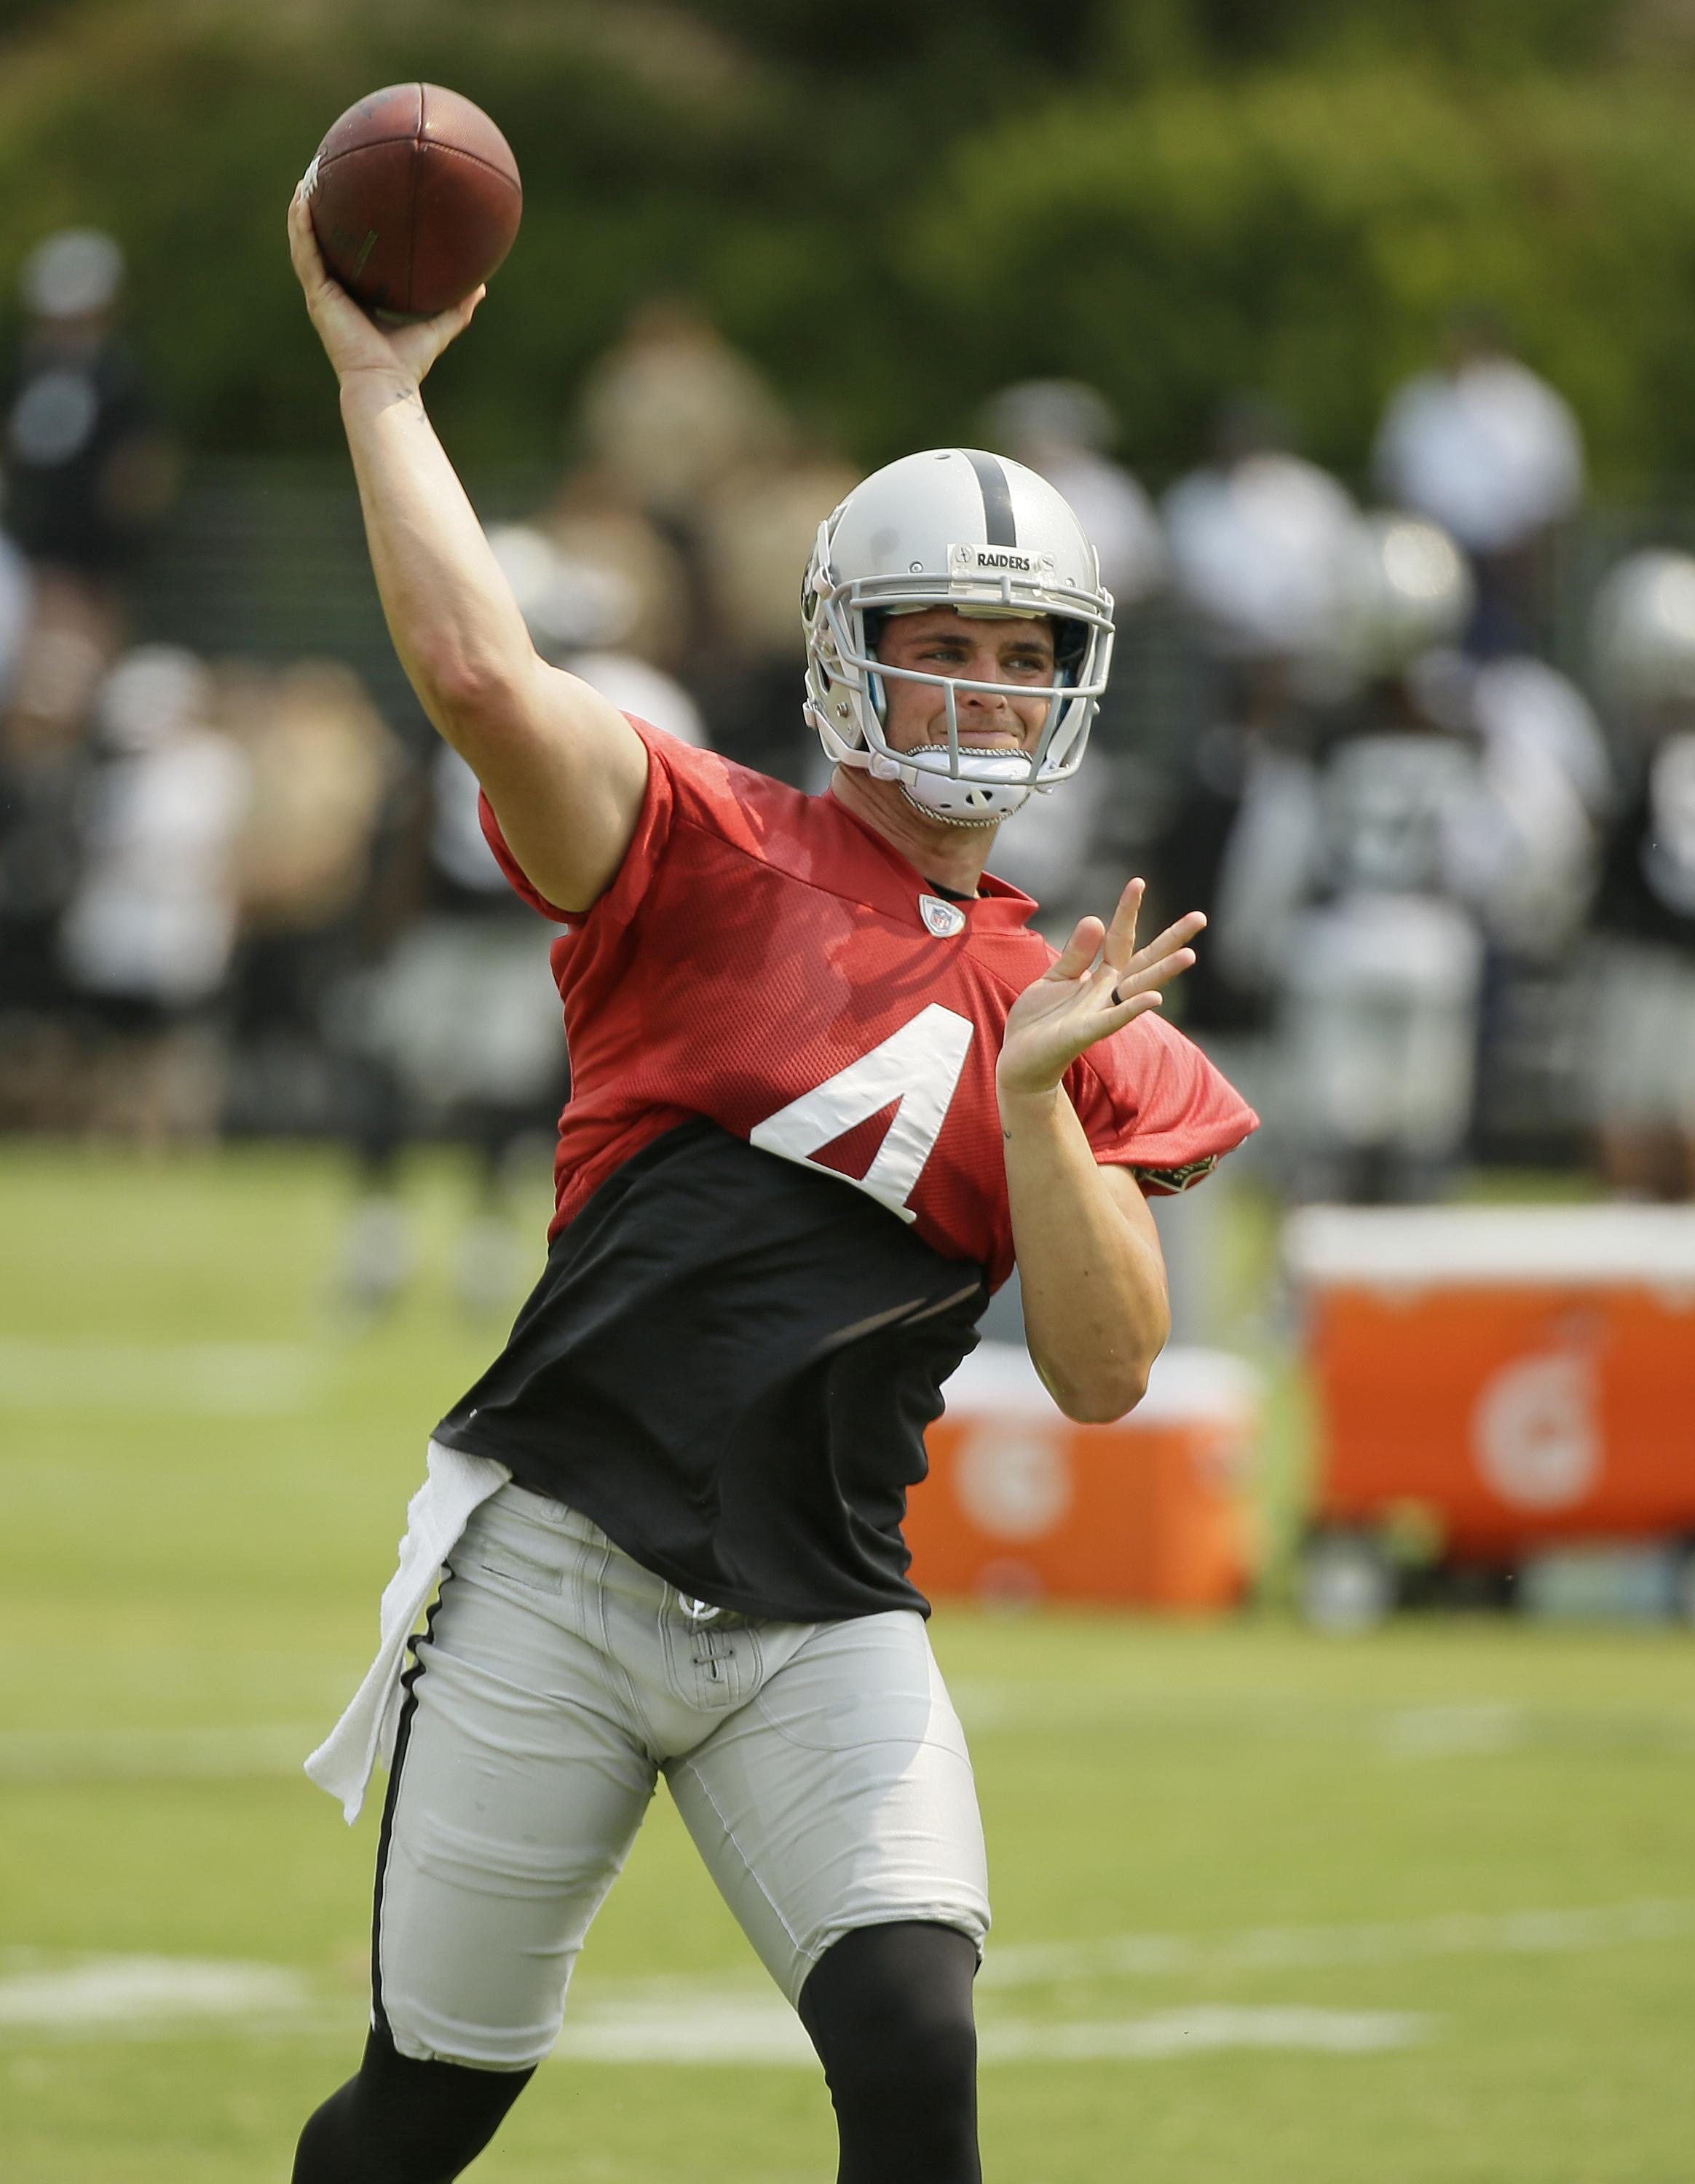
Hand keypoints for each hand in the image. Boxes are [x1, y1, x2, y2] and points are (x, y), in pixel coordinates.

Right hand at [287, 186, 482, 392]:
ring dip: (301, 213)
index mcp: (355, 301)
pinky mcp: (318, 296)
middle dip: (318, 215)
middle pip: (321, 247)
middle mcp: (334, 296)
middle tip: (321, 181)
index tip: (352, 206)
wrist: (386, 383)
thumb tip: (482, 286)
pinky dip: (301, 228)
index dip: (346, 236)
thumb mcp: (438, 326)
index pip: (347, 262)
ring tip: (305, 180)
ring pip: (305, 245)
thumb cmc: (408, 364)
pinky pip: (306, 254)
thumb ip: (459, 307)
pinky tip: (303, 201)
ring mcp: (322, 295)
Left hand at [996, 879, 1203, 1105]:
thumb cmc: (1040, 1019)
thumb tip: (1096, 918)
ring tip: (1190, 955)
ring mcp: (1101, 1012)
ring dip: (1163, 973)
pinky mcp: (1086, 1032)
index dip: (1128, 911)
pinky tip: (1154, 1000)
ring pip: (1138, 989)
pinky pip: (1113, 1019)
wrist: (1020, 1059)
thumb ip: (1077, 953)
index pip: (1120, 938)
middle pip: (1146, 961)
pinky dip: (1132, 1009)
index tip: (1138, 882)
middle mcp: (1108, 993)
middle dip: (1172, 940)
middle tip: (1200, 917)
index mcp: (1101, 977)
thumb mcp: (1055, 977)